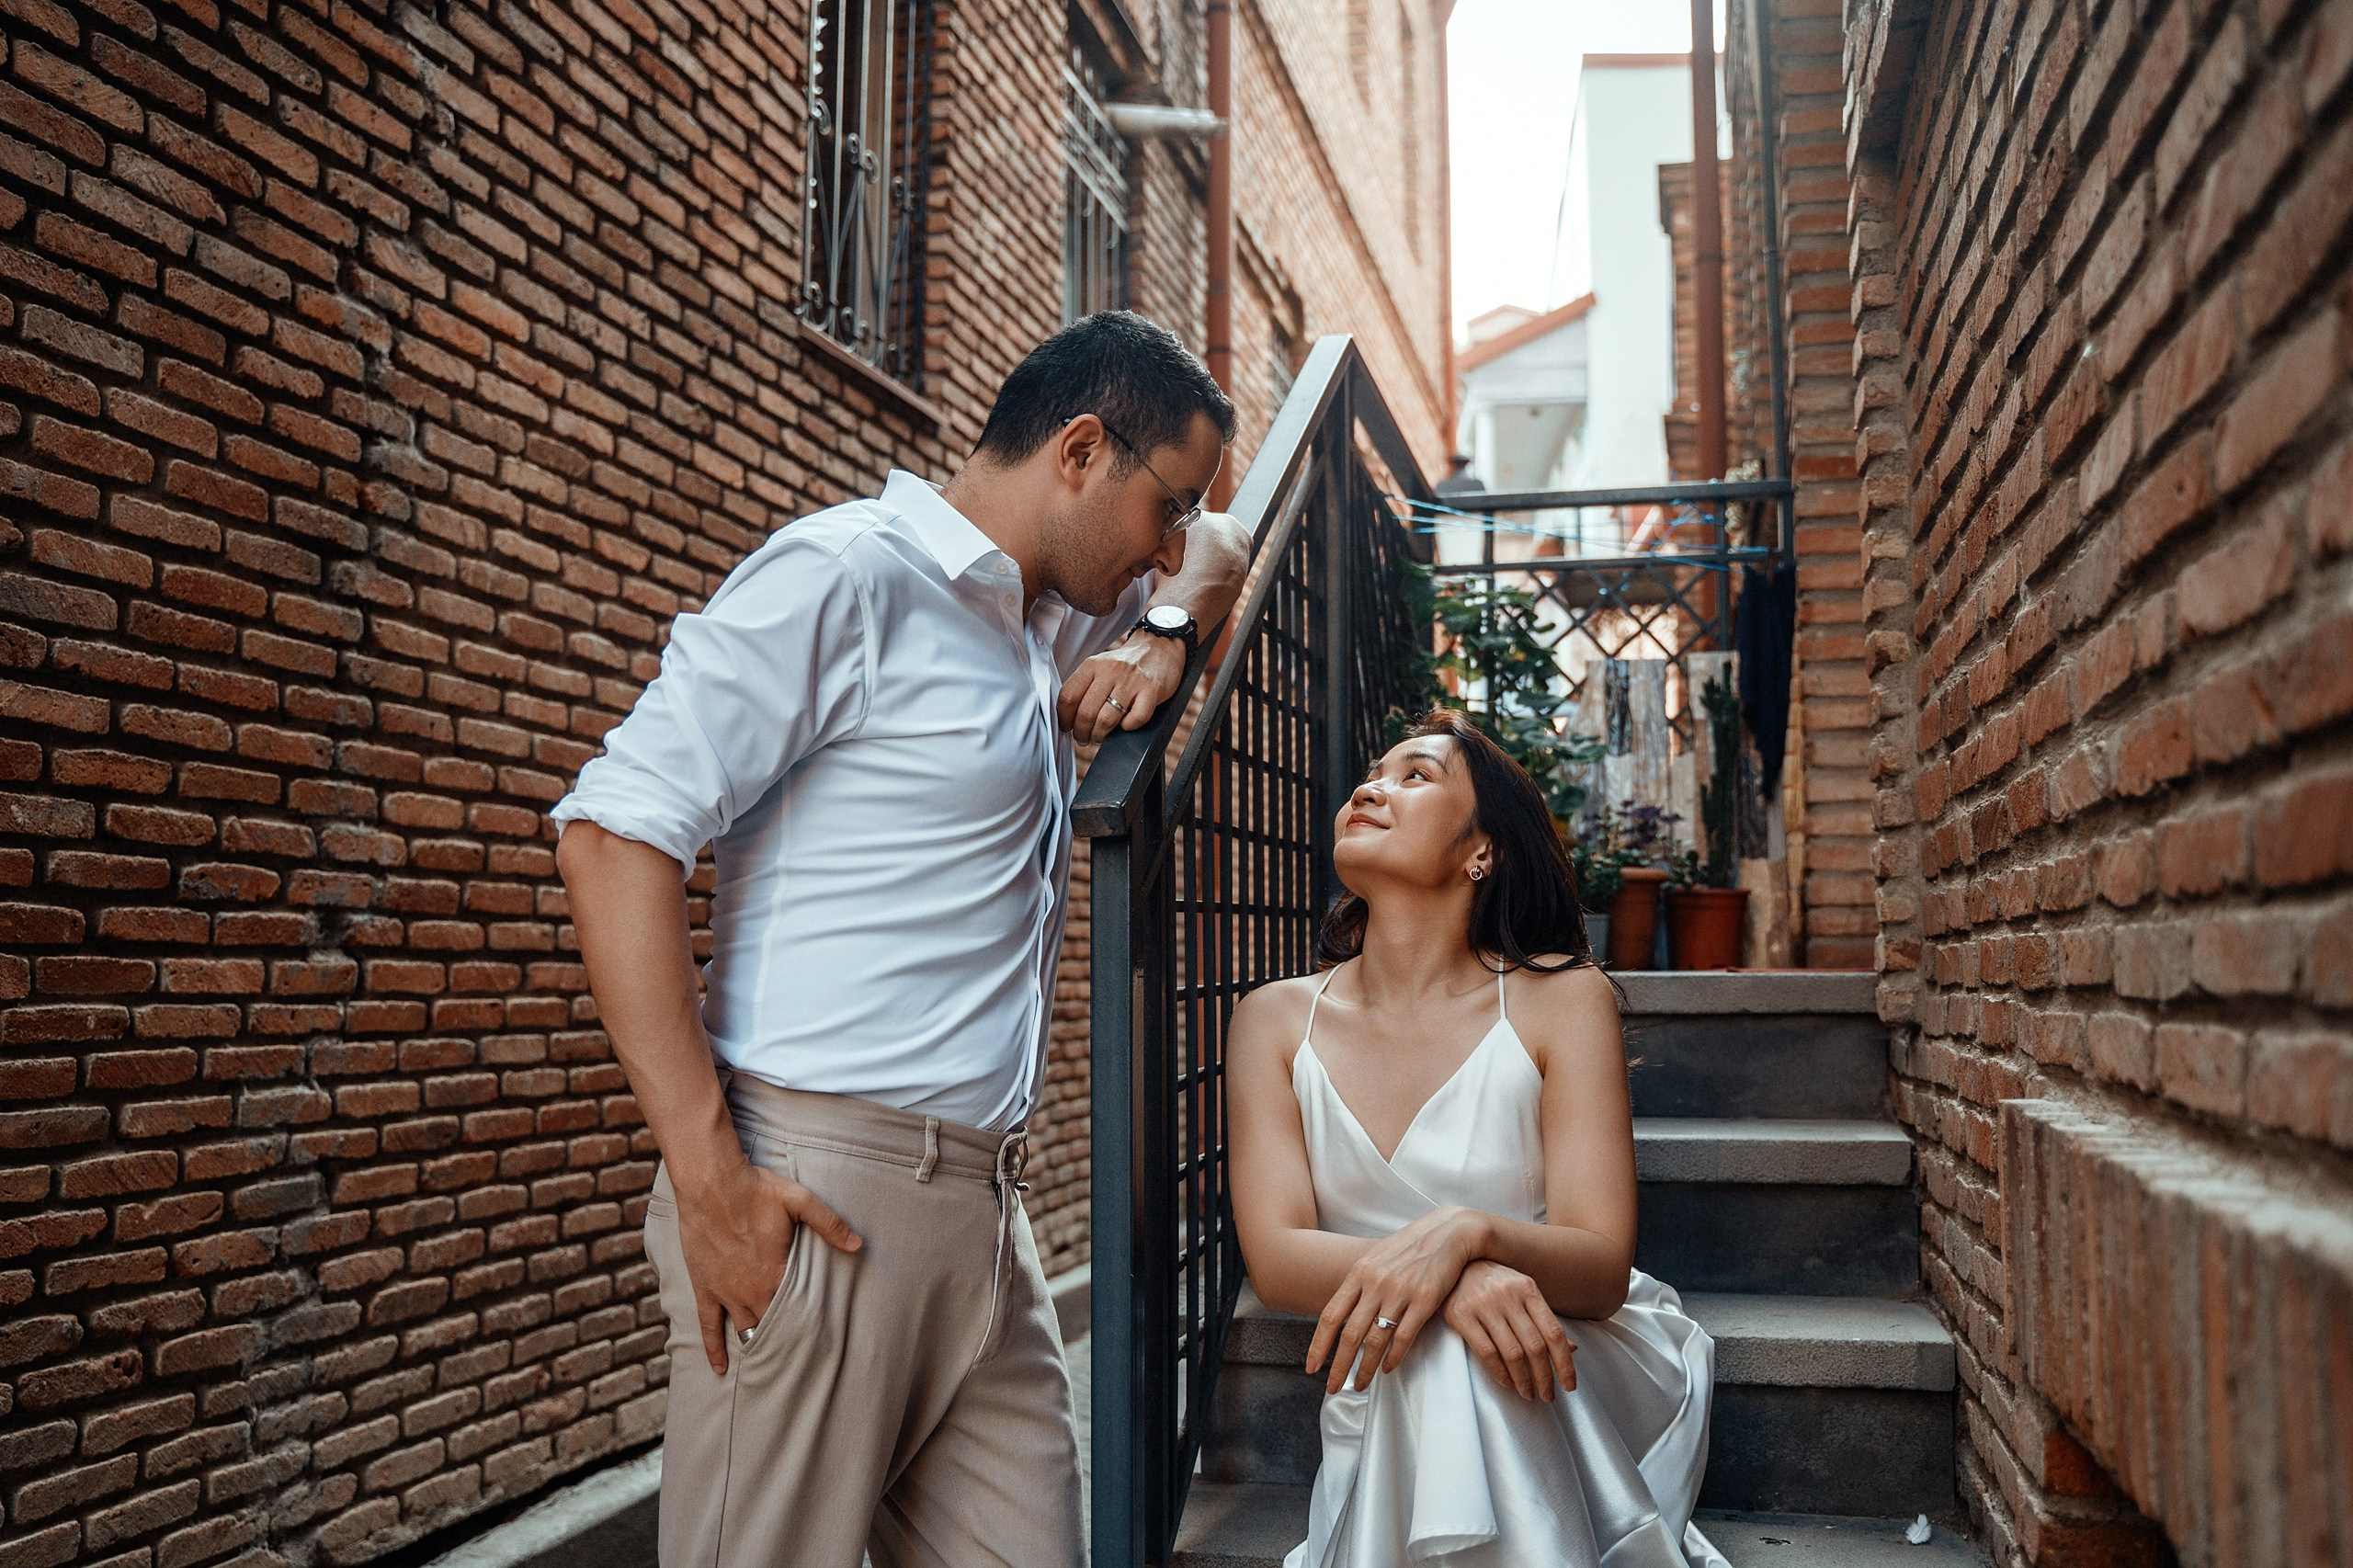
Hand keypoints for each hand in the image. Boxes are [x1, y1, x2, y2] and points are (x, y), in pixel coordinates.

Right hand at [673, 1158, 859, 1375]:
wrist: (710, 1183)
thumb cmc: (756, 1190)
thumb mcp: (799, 1201)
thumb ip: (829, 1224)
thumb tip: (858, 1245)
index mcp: (776, 1273)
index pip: (797, 1311)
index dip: (810, 1327)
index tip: (823, 1344)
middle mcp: (751, 1291)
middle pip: (772, 1327)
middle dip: (786, 1342)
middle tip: (801, 1362)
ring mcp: (725, 1293)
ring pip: (744, 1331)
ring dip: (757, 1347)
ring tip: (770, 1366)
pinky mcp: (704, 1289)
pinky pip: (707, 1326)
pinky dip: (713, 1349)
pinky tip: (720, 1369)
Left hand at [1056, 631, 1187, 743]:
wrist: (1159, 648)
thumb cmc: (1126, 664)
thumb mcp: (1100, 667)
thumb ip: (1084, 687)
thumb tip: (1068, 717)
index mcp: (1092, 665)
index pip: (1068, 696)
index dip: (1064, 718)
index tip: (1066, 727)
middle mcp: (1110, 671)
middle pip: (1086, 712)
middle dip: (1081, 732)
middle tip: (1083, 739)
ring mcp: (1132, 681)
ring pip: (1107, 719)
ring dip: (1100, 735)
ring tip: (1099, 737)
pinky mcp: (1151, 691)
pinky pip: (1135, 719)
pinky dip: (1128, 727)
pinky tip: (1126, 724)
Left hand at [1306, 1207, 1488, 1392]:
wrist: (1450, 1232)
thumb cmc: (1411, 1247)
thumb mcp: (1377, 1259)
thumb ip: (1360, 1284)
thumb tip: (1342, 1312)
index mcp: (1359, 1273)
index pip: (1330, 1315)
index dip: (1318, 1345)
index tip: (1311, 1367)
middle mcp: (1375, 1283)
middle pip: (1349, 1334)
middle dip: (1337, 1366)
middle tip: (1331, 1388)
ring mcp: (1399, 1292)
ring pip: (1375, 1340)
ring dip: (1365, 1368)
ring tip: (1360, 1385)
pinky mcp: (1424, 1300)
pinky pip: (1404, 1337)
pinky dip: (1393, 1358)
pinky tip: (1388, 1370)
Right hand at [1441, 1259, 1576, 1400]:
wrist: (1450, 1263)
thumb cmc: (1492, 1281)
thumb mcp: (1521, 1292)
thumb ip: (1543, 1319)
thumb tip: (1572, 1349)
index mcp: (1528, 1288)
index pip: (1554, 1332)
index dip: (1565, 1363)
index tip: (1569, 1385)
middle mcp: (1508, 1295)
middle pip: (1535, 1346)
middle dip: (1545, 1378)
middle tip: (1548, 1396)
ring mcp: (1484, 1304)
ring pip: (1512, 1353)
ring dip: (1523, 1380)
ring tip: (1528, 1394)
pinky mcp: (1461, 1315)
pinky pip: (1486, 1352)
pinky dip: (1500, 1373)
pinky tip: (1507, 1383)